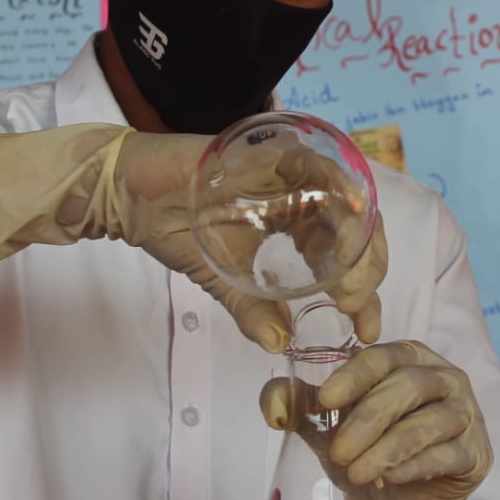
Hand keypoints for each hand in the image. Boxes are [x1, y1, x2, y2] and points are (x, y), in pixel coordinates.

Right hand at [0, 124, 386, 350]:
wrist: (132, 194)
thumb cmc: (176, 229)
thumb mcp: (221, 279)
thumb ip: (251, 309)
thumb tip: (279, 346)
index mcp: (299, 224)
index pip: (348, 255)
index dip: (364, 290)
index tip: (367, 328)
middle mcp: (305, 197)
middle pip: (359, 228)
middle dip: (367, 270)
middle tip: (356, 308)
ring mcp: (293, 173)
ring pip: (348, 201)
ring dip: (357, 241)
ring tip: (350, 284)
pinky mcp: (274, 153)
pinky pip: (318, 167)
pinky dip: (338, 190)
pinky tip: (349, 217)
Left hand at [261, 340, 491, 499]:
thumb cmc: (368, 456)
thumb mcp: (329, 429)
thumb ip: (302, 409)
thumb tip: (274, 402)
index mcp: (409, 359)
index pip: (382, 356)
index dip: (353, 377)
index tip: (325, 402)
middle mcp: (445, 379)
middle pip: (408, 386)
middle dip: (368, 419)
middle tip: (338, 453)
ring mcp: (466, 415)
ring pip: (429, 421)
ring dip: (388, 448)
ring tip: (357, 474)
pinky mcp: (477, 455)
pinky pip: (447, 455)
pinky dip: (414, 467)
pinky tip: (388, 480)